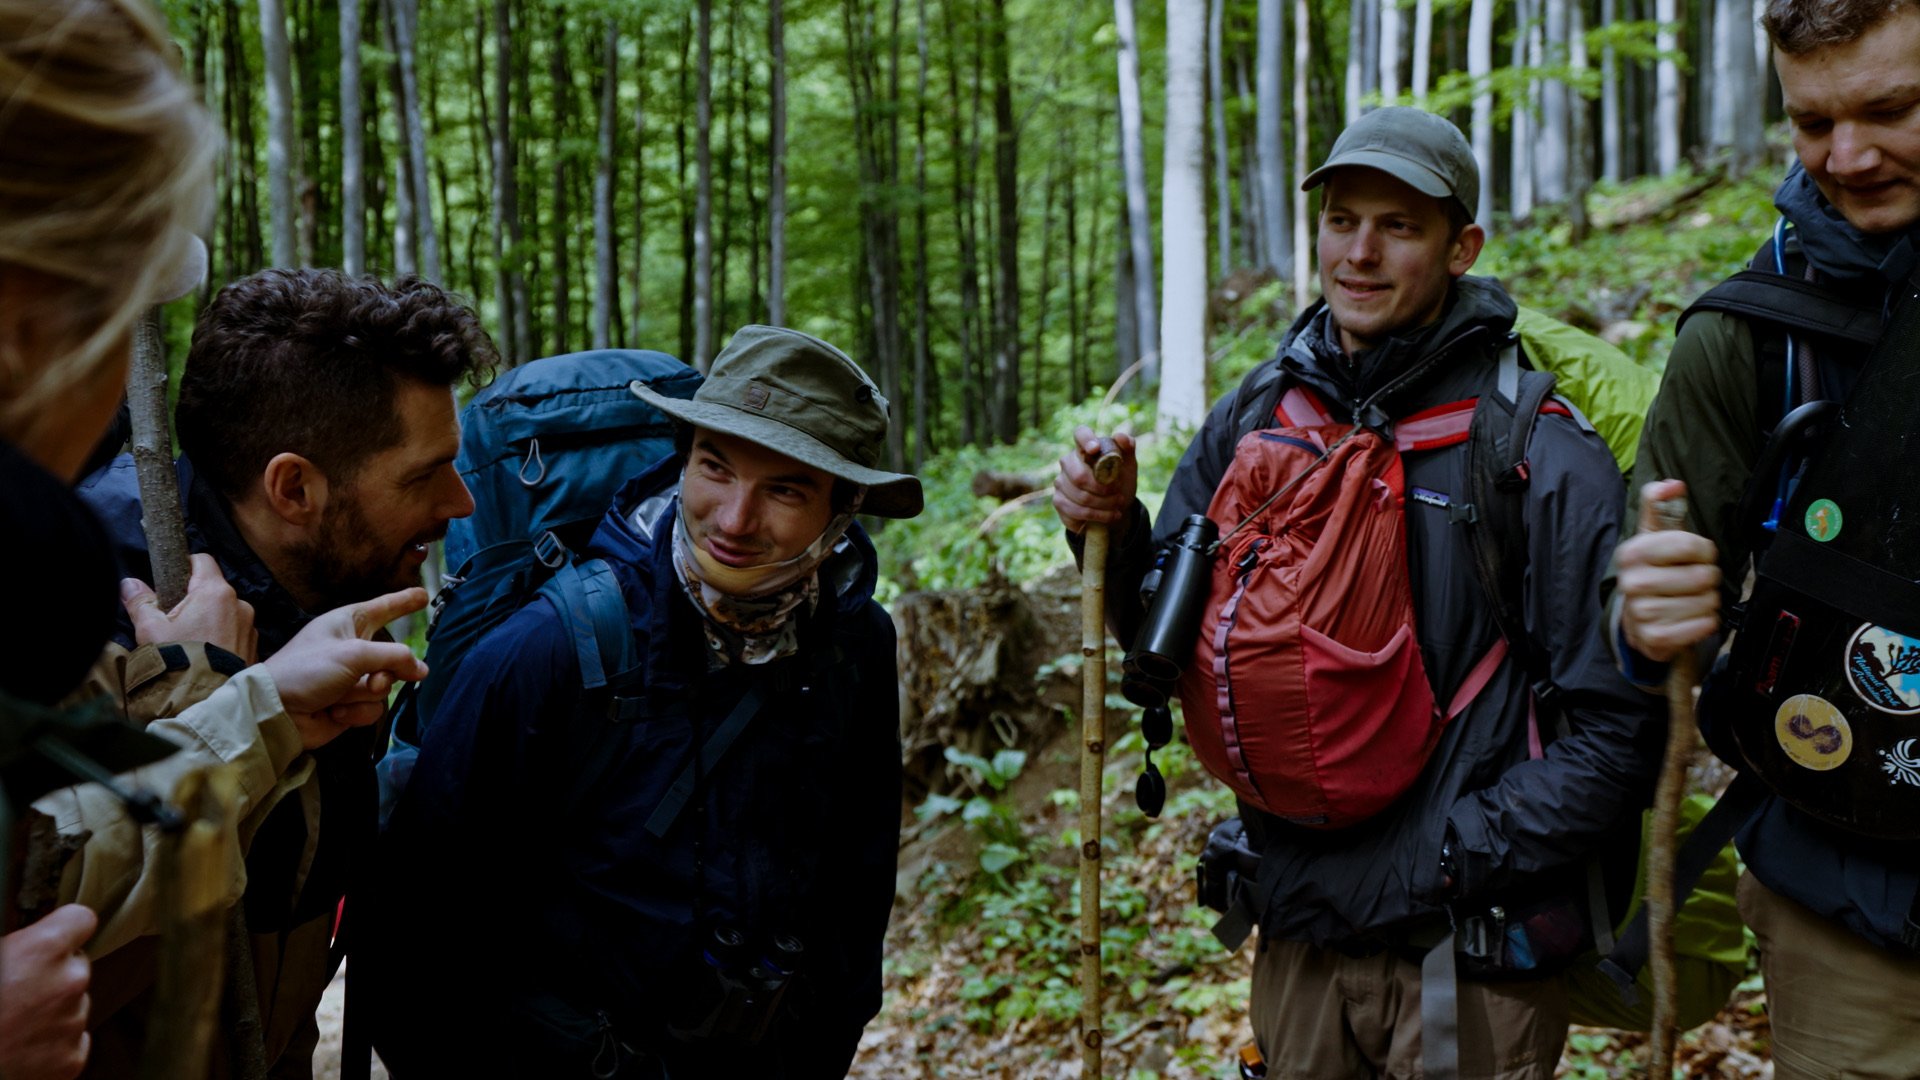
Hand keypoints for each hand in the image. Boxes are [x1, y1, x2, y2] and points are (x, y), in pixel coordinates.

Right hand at [0, 905, 96, 1079]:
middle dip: (54, 975)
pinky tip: (23, 1046)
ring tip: (15, 1023)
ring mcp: (73, 1022)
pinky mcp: (72, 1058)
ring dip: (53, 1011)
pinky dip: (54, 1044)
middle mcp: (69, 981)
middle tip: (19, 991)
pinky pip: (73, 1041)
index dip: (66, 929)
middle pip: (76, 967)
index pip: (81, 920)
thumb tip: (22, 944)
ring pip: (74, 1005)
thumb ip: (14, 945)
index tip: (58, 936)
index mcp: (44, 949)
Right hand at [122, 553, 257, 662]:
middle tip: (173, 619)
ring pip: (224, 612)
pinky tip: (205, 654)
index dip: (184, 566)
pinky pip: (234, 632)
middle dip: (193, 599)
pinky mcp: (253, 645)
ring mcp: (250, 626)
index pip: (202, 561)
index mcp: (215, 592)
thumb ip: (140, 602)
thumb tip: (129, 584)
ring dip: (208, 620)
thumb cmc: (178, 661)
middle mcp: (240, 604)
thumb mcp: (150, 630)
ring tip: (189, 641)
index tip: (170, 580)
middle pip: (213, 589)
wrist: (207, 700)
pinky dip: (220, 637)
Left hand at [263, 588, 429, 750]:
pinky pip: (371, 708)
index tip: (423, 595)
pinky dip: (355, 712)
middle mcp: (351, 649)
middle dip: (386, 673)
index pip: (384, 608)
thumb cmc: (307, 670)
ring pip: (384, 686)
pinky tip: (333, 712)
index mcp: (348, 624)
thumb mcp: (353, 654)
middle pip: (393, 657)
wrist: (276, 711)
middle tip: (373, 680)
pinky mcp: (348, 704)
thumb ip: (394, 657)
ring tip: (340, 697)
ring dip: (365, 695)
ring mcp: (350, 679)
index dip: (404, 602)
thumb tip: (422, 669)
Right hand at [1053, 426, 1137, 538]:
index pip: (1080, 434)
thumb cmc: (1120, 481)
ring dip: (1104, 504)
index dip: (1086, 439)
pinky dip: (1098, 515)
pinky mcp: (1059, 501)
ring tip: (1117, 505)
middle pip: (1079, 476)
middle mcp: (1068, 462)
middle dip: (1103, 488)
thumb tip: (1120, 436)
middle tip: (1118, 493)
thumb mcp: (1128, 465)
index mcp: (1086, 447)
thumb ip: (1127, 447)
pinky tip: (1110, 515)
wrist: (1115, 507)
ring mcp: (1061, 482)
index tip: (1095, 449)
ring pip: (1080, 496)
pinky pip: (1075, 510)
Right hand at [1616, 479, 1721, 662]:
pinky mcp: (1655, 638)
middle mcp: (1632, 583)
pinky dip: (1706, 622)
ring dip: (1708, 601)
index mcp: (1632, 553)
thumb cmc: (1653, 571)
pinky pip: (1702, 626)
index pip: (1688, 544)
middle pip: (1702, 576)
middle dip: (1708, 578)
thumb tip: (1673, 485)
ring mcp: (1641, 613)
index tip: (1699, 554)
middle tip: (1697, 580)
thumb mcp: (1652, 535)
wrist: (1636, 619)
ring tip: (1693, 600)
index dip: (1704, 549)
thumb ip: (1659, 503)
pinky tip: (1693, 617)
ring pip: (1706, 602)